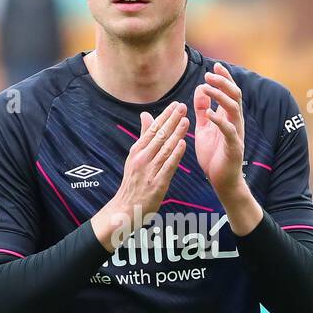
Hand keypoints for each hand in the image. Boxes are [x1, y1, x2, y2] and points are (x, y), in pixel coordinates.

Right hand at [90, 101, 188, 250]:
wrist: (126, 208)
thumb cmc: (133, 182)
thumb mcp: (135, 156)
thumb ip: (143, 136)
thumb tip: (145, 115)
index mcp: (137, 151)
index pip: (152, 129)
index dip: (165, 116)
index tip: (175, 104)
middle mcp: (142, 158)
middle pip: (159, 136)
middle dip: (171, 120)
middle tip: (182, 106)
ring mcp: (149, 171)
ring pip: (164, 149)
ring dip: (176, 134)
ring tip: (186, 120)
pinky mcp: (157, 183)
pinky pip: (167, 166)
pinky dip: (175, 154)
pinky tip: (183, 144)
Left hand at [193, 63, 245, 200]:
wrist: (221, 180)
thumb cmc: (213, 155)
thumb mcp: (204, 128)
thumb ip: (203, 110)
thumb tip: (201, 89)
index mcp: (228, 117)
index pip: (229, 92)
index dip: (224, 78)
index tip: (215, 65)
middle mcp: (235, 122)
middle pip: (235, 95)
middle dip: (223, 82)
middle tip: (209, 74)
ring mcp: (236, 133)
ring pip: (234, 108)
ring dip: (221, 96)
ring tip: (207, 87)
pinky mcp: (234, 147)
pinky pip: (229, 130)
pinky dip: (219, 120)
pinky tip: (208, 114)